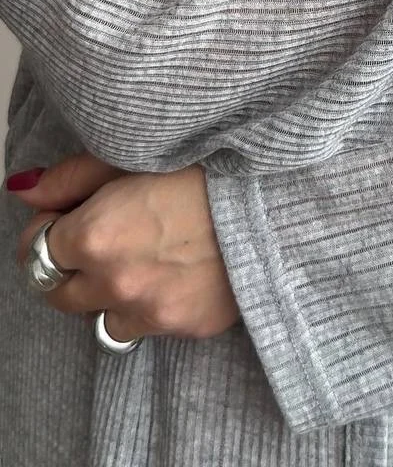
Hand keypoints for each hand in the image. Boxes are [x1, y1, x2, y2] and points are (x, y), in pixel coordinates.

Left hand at [11, 151, 239, 341]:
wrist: (276, 201)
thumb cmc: (207, 166)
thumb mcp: (134, 155)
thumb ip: (71, 177)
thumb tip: (23, 188)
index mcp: (95, 235)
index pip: (37, 247)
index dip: (50, 227)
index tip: (68, 214)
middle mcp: (113, 282)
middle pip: (58, 292)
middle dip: (67, 266)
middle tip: (98, 239)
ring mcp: (148, 312)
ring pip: (99, 318)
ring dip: (107, 294)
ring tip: (139, 260)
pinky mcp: (183, 327)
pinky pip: (146, 327)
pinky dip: (148, 306)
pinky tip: (174, 272)